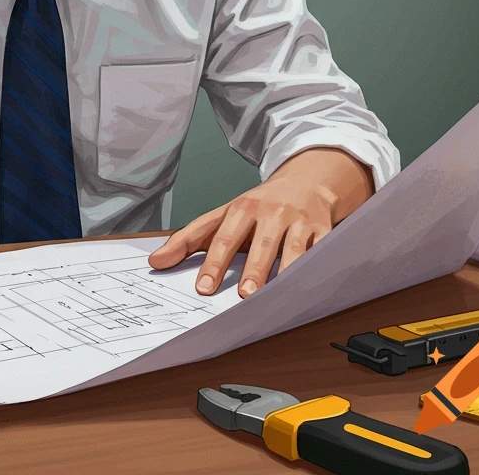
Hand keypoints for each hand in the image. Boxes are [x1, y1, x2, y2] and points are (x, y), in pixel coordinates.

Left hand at [148, 148, 373, 297]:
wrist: (305, 182)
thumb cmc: (258, 207)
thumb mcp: (222, 216)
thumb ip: (189, 239)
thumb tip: (155, 262)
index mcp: (242, 208)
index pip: (223, 237)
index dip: (213, 263)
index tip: (204, 287)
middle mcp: (271, 212)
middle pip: (260, 243)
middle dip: (253, 269)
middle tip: (244, 295)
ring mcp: (299, 221)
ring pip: (293, 249)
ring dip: (285, 271)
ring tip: (278, 295)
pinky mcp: (323, 230)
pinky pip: (322, 251)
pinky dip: (318, 267)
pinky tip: (312, 285)